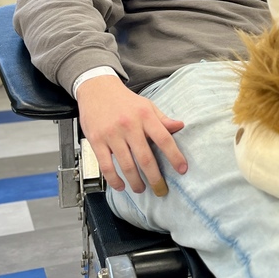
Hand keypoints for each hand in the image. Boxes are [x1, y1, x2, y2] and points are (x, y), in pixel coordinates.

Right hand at [76, 74, 185, 193]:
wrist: (96, 88)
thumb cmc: (124, 100)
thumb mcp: (147, 105)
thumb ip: (162, 119)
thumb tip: (180, 126)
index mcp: (145, 116)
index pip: (164, 139)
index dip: (174, 156)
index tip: (182, 169)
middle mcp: (129, 125)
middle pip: (145, 158)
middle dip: (155, 178)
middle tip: (160, 189)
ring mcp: (112, 134)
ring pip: (126, 165)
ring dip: (135, 182)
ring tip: (141, 189)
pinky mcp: (96, 141)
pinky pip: (106, 166)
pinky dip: (114, 179)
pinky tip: (120, 185)